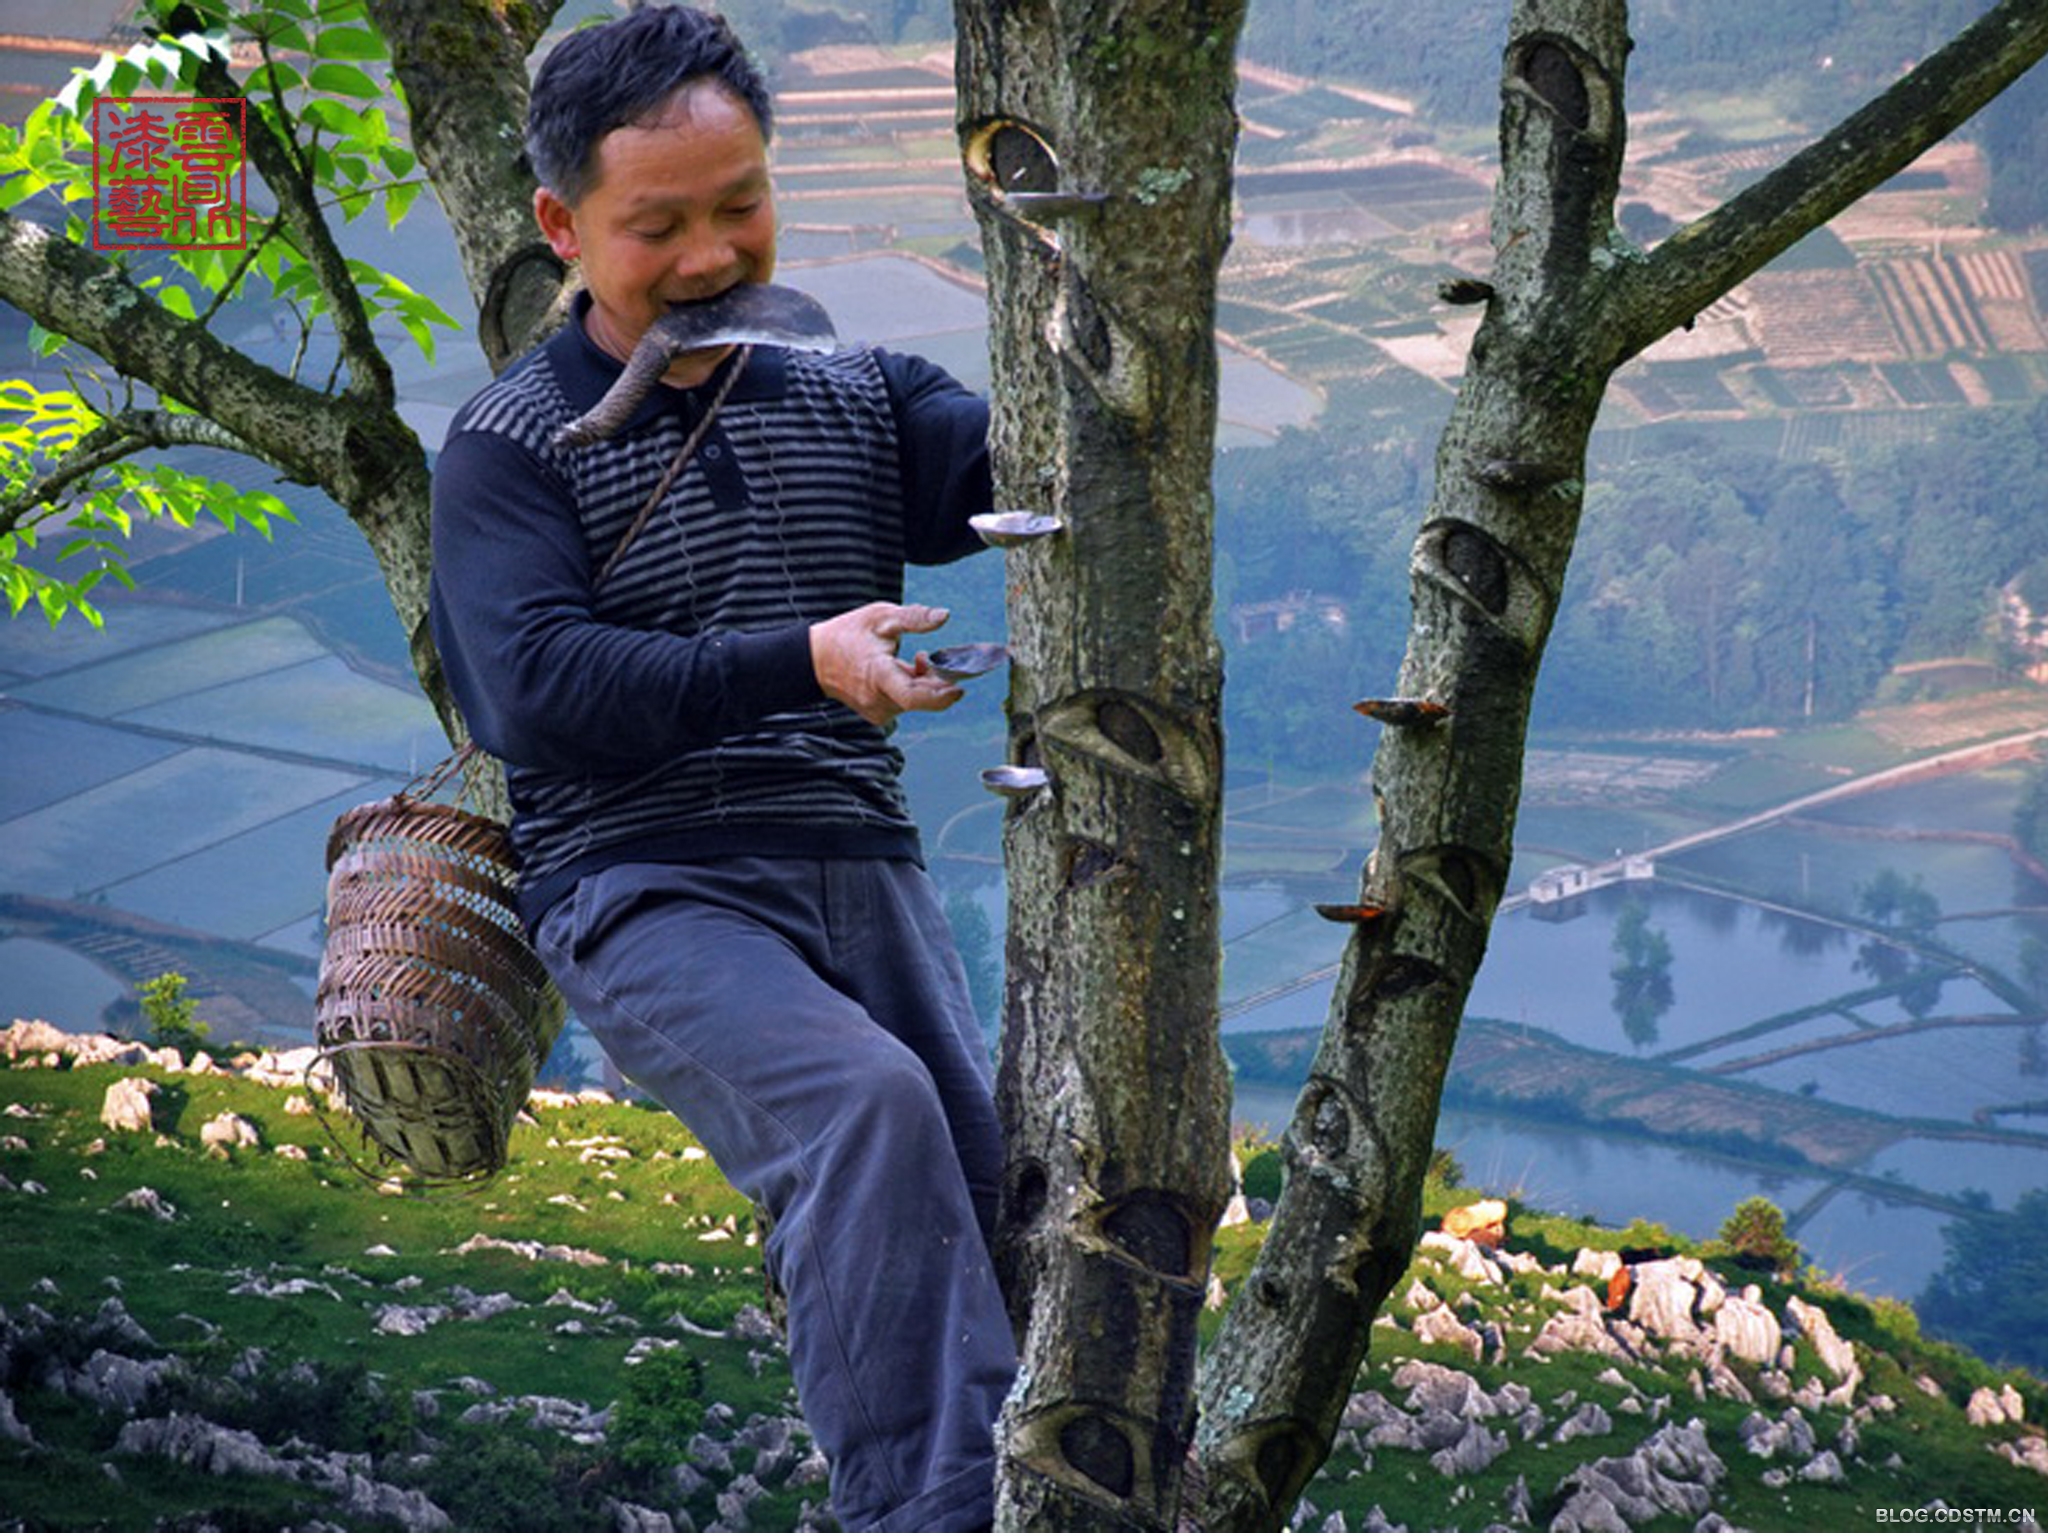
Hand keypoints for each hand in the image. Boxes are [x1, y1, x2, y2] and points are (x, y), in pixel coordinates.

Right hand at [810, 602, 962, 726]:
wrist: (816, 660)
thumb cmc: (848, 635)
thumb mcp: (880, 617)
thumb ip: (914, 618)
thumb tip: (944, 616)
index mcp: (878, 676)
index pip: (914, 696)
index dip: (941, 695)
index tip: (959, 687)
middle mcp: (878, 700)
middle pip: (921, 698)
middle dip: (938, 680)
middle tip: (940, 658)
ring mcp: (877, 711)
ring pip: (915, 700)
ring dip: (925, 682)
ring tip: (917, 659)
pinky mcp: (877, 715)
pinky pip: (905, 703)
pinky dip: (912, 688)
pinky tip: (904, 670)